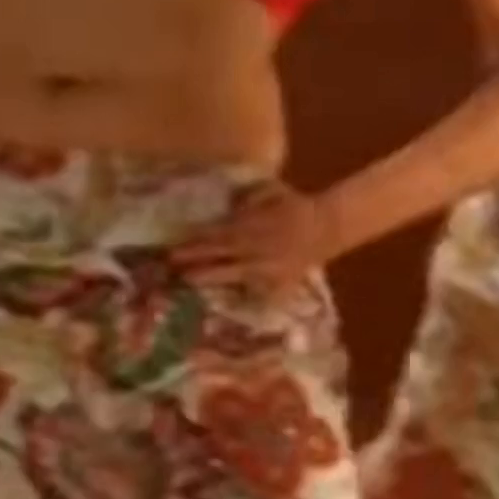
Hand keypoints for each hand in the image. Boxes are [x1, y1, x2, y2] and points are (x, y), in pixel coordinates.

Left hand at [176, 182, 347, 285]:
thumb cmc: (296, 206)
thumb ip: (249, 196)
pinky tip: (225, 307)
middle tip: (171, 264)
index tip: (174, 245)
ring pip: (235, 274)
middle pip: (221, 254)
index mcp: (254, 225)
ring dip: (211, 277)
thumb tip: (227, 203)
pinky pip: (260, 293)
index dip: (196, 240)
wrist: (327, 226)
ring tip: (189, 281)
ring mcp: (268, 268)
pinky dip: (243, 297)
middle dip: (195, 259)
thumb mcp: (273, 190)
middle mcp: (258, 247)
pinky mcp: (280, 283)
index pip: (218, 234)